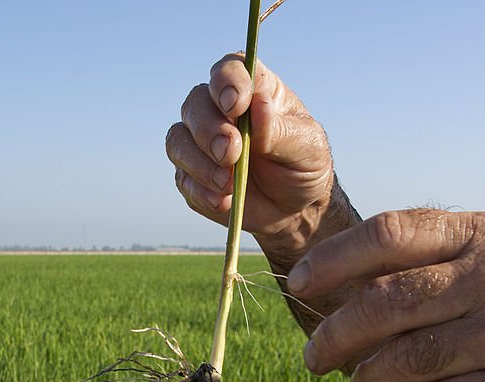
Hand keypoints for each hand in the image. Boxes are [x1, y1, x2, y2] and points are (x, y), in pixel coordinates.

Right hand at [166, 54, 333, 240]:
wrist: (296, 208)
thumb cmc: (304, 166)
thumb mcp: (307, 146)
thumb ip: (280, 129)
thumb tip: (258, 105)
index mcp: (253, 90)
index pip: (229, 70)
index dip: (226, 83)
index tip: (235, 106)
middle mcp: (220, 110)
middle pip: (195, 103)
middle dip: (208, 129)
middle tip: (230, 153)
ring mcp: (201, 143)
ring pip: (178, 140)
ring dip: (199, 163)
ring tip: (227, 184)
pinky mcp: (192, 175)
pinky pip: (183, 178)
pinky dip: (201, 191)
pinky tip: (224, 201)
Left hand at [287, 209, 484, 381]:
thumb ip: (422, 260)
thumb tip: (332, 288)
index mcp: (482, 233)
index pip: (391, 232)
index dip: (335, 258)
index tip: (299, 282)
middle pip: (387, 301)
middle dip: (335, 334)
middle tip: (312, 357)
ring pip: (408, 358)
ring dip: (367, 379)